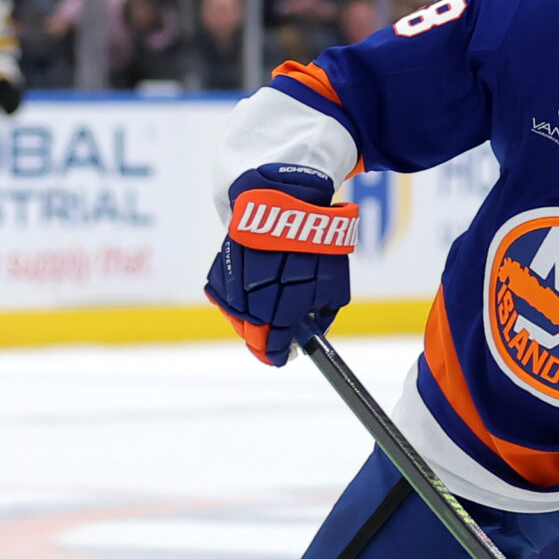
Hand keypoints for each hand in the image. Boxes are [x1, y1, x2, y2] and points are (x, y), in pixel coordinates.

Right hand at [203, 163, 357, 366]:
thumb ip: (321, 315)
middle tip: (270, 345)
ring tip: (258, 325)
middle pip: (252, 333)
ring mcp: (239, 280)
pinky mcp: (225, 263)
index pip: (276, 343)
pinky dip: (232, 303)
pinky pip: (224, 293)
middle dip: (261, 342)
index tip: (281, 358)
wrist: (290, 200)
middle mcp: (258, 296)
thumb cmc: (318, 243)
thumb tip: (310, 335)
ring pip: (235, 314)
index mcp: (286, 305)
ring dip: (246, 324)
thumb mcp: (334, 284)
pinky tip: (244, 304)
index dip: (278, 355)